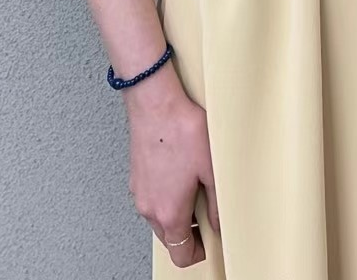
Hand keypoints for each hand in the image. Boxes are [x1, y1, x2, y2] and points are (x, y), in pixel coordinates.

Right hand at [124, 62, 220, 267]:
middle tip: (208, 212)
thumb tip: (220, 223)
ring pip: (159, 217)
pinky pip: (153, 197)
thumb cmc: (181, 131)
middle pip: (169, 238)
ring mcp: (139, 191)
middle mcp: (149, 207)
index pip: (181, 254)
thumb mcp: (211, 169)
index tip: (210, 243)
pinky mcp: (137, 175)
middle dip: (189, 232)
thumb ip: (217, 203)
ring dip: (177, 211)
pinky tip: (181, 172)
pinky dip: (166, 195)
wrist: (155, 102)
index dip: (199, 253)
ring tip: (196, 186)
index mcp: (168, 212)